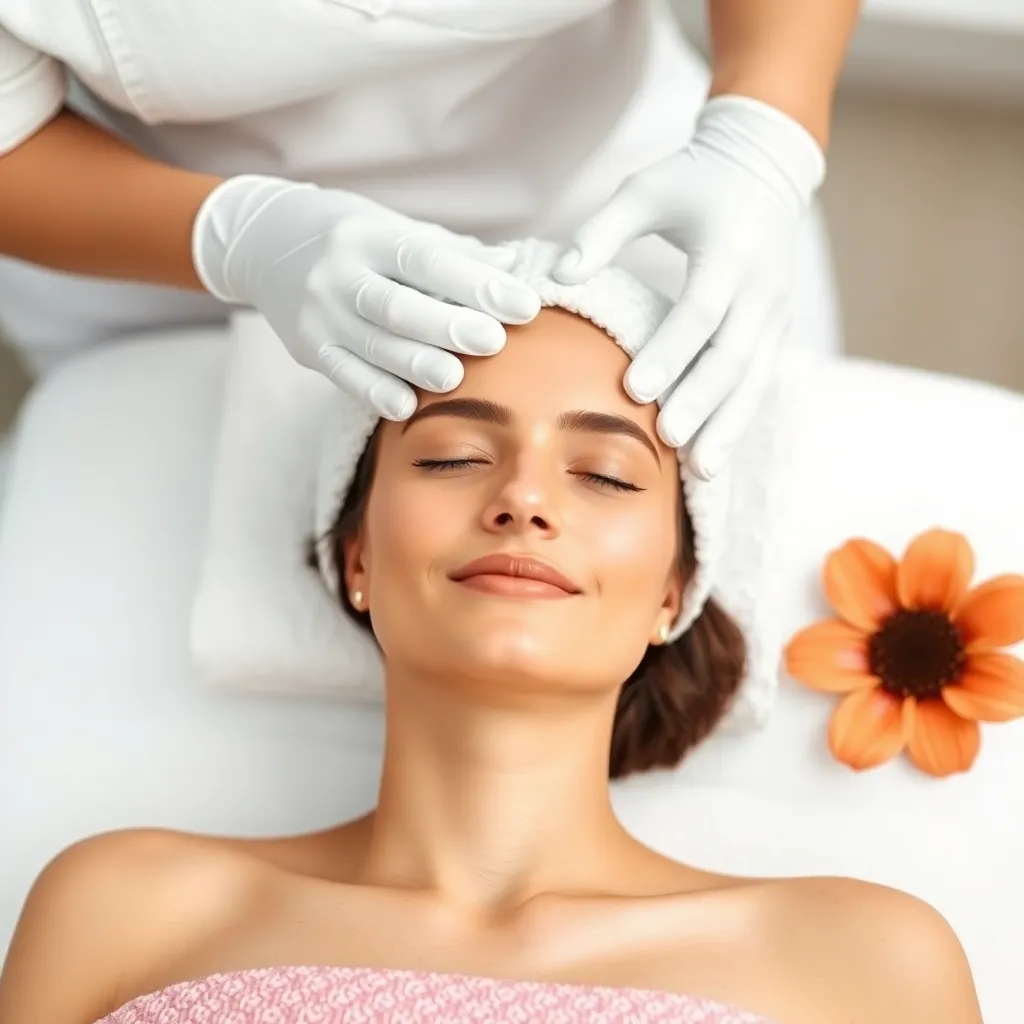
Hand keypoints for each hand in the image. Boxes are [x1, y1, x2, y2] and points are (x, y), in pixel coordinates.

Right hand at [192, 176, 540, 418]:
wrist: (264, 241)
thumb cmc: (351, 235)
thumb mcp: (394, 227)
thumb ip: (451, 252)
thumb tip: (512, 269)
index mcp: (370, 235)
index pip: (429, 261)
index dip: (477, 285)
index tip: (523, 304)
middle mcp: (339, 272)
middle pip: (399, 306)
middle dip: (449, 326)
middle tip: (494, 342)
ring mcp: (319, 313)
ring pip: (373, 345)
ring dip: (417, 364)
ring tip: (456, 377)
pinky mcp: (308, 347)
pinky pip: (345, 375)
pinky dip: (376, 392)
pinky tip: (407, 404)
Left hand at [554, 95, 824, 477]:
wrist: (764, 168)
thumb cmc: (694, 178)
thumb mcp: (646, 189)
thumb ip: (602, 231)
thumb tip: (558, 275)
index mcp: (729, 252)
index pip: (699, 312)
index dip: (670, 353)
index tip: (635, 389)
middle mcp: (761, 287)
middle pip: (732, 356)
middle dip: (701, 401)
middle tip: (668, 438)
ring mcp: (774, 311)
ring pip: (754, 379)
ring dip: (729, 425)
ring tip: (703, 468)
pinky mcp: (777, 327)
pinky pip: (759, 380)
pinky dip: (739, 418)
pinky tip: (716, 454)